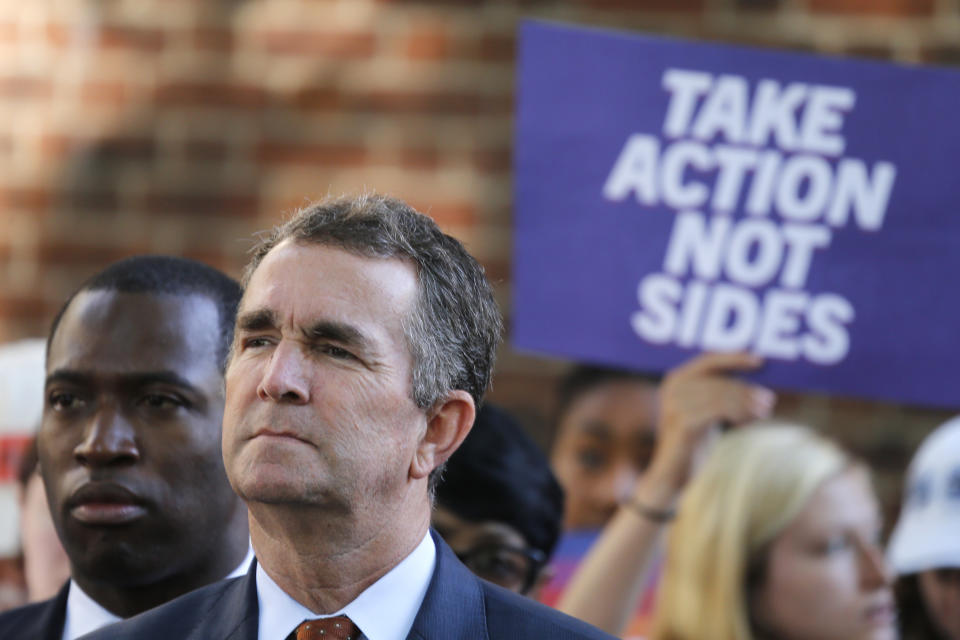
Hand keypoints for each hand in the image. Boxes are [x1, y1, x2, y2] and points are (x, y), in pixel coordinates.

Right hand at [645, 352, 774, 492]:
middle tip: (769, 400)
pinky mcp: (681, 423)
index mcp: (676, 379)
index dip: (734, 357)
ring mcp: (674, 405)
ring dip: (746, 403)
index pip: (708, 359)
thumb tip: (757, 373)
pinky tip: (746, 423)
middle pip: (719, 379)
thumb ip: (721, 391)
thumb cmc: (696, 439)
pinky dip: (737, 414)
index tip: (760, 361)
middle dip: (747, 389)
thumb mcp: (707, 409)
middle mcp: (672, 388)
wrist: (675, 471)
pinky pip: (717, 410)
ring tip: (764, 412)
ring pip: (720, 395)